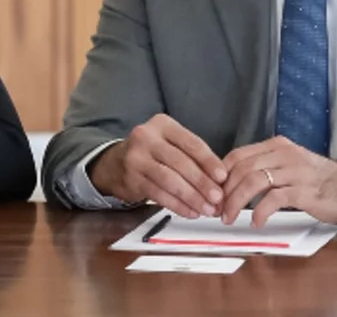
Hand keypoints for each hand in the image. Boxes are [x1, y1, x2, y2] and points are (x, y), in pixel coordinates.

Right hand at [88, 114, 226, 217]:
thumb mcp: (169, 144)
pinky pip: (159, 195)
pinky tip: (190, 212)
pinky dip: (178, 206)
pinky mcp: (131, 179)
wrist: (114, 163)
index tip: (223, 177)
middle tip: (218, 198)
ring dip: (192, 197)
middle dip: (202, 183)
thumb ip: (191, 156)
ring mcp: (136, 158)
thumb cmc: (151, 154)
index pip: (191, 143)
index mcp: (162, 124)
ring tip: (207, 209)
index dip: (209, 161)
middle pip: (181, 162)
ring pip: (170, 180)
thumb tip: (220, 180)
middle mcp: (146, 137)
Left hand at [219, 136, 336, 226]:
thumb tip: (233, 183)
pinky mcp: (304, 191)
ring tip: (230, 218)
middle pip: (242, 169)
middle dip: (225, 191)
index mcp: (277, 146)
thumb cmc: (319, 180)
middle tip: (218, 209)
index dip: (221, 174)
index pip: (238, 155)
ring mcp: (295, 172)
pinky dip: (260, 211)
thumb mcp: (289, 165)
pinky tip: (256, 222)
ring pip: (254, 182)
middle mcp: (284, 154)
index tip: (213, 191)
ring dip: (236, 202)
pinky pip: (274, 199)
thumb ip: (265, 168)